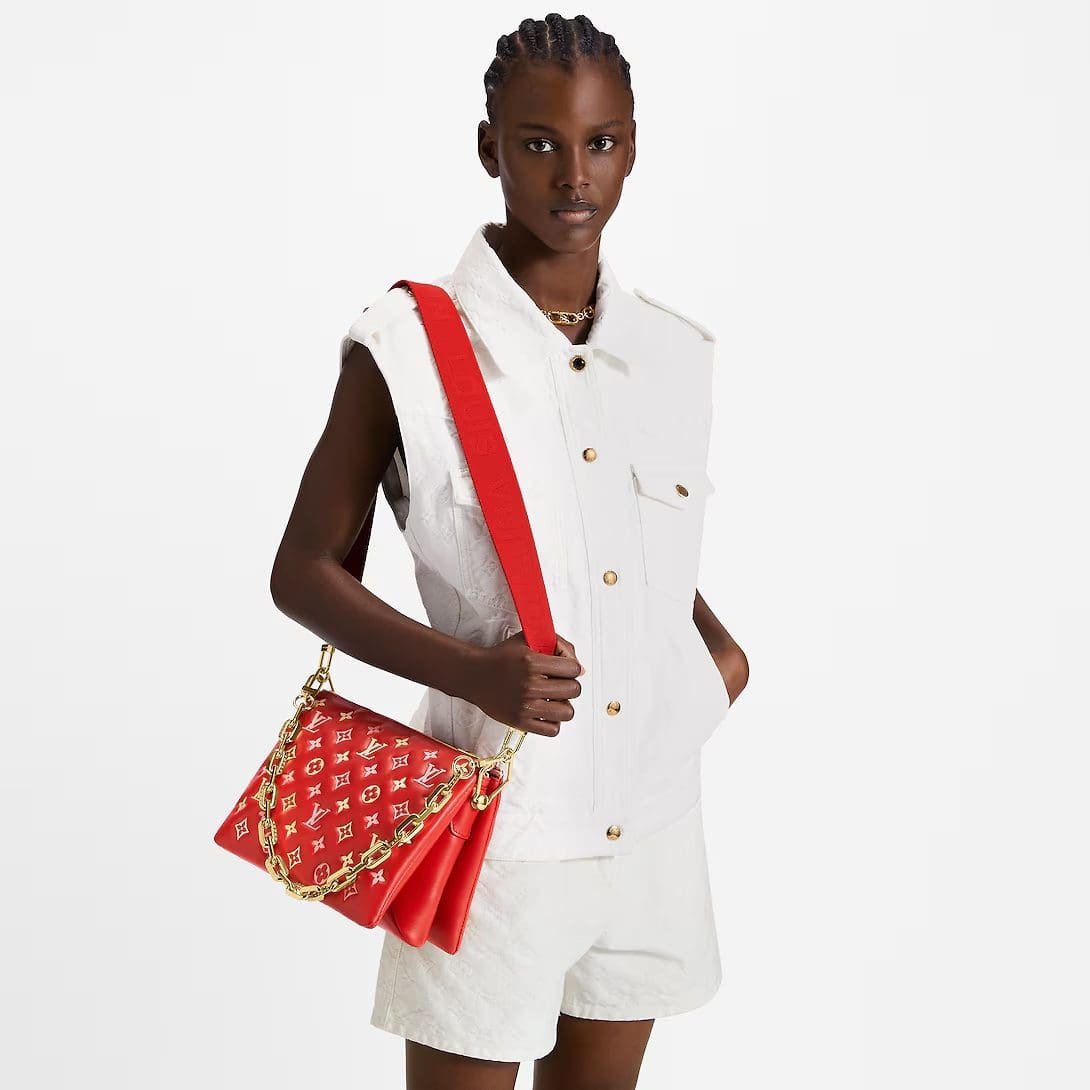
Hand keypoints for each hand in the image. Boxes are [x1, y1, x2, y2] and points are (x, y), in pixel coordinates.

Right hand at [462, 631, 584, 737]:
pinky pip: (553, 730)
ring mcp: (525, 706)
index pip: (573, 668)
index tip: (563, 668)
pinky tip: (545, 711)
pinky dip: (553, 722)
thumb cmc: (503, 657)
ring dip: (564, 705)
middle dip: (569, 685)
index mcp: (532, 662)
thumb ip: (557, 645)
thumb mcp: (528, 640)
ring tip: (553, 699)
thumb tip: (581, 669)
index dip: (572, 667)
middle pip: (574, 690)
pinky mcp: (520, 722)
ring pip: (567, 712)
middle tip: (558, 683)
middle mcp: (529, 685)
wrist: (474, 675)